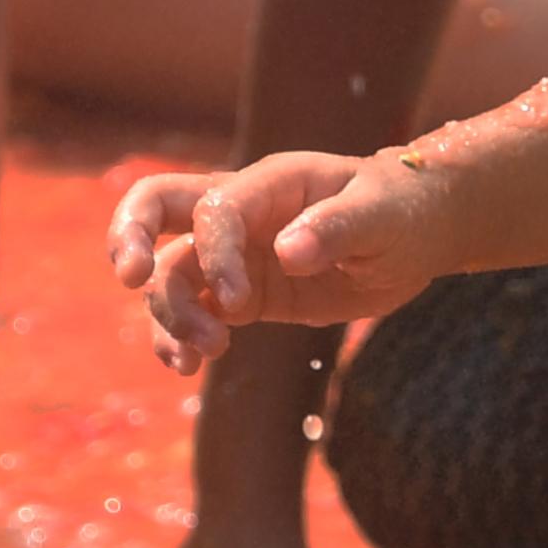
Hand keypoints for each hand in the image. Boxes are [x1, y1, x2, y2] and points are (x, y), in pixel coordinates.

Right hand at [106, 150, 442, 367]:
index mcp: (273, 182)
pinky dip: (177, 337)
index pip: (216, 210)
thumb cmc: (403, 210)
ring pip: (169, 273)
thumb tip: (287, 253)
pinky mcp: (242, 293)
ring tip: (200, 358)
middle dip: (129, 235)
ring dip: (169, 314)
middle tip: (131, 278)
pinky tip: (187, 365)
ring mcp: (235, 252)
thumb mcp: (383, 216)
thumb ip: (336, 229)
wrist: (418, 235)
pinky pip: (191, 310)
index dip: (217, 256)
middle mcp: (242, 211)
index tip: (238, 305)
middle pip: (156, 205)